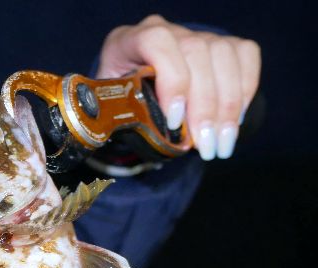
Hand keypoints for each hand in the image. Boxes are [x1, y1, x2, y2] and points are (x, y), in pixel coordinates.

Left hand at [96, 14, 260, 160]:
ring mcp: (199, 34)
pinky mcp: (226, 43)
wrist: (146, 82)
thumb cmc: (124, 98)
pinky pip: (245, 58)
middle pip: (196, 53)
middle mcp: (168, 31)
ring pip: (224, 57)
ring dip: (227, 107)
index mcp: (129, 41)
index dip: (171, 79)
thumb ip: (115, 113)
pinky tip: (235, 123)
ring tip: (221, 145)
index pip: (156, 42)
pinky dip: (244, 92)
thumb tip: (118, 135)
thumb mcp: (111, 104)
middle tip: (205, 147)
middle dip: (204, 107)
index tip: (174, 120)